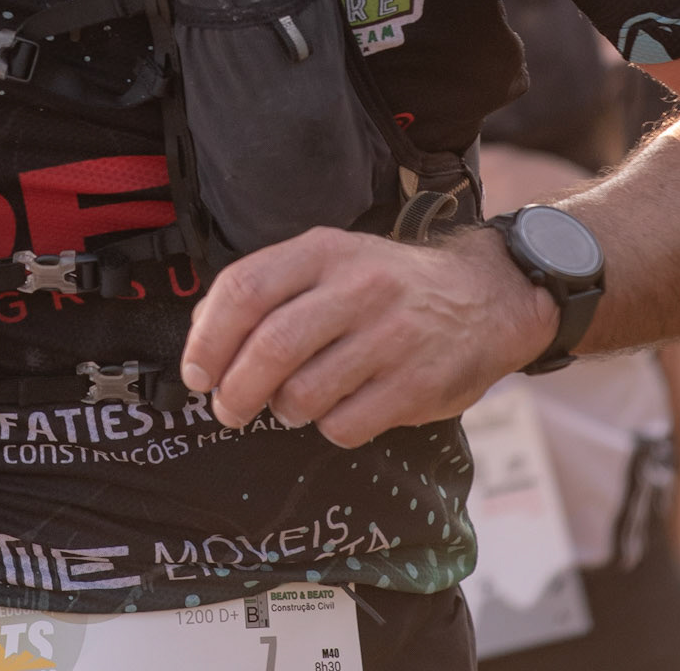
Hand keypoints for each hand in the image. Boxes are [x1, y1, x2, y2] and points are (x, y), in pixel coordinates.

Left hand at [180, 225, 557, 447]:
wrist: (484, 297)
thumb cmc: (387, 285)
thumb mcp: (332, 261)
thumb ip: (273, 287)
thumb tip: (203, 334)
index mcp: (325, 251)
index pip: (245, 289)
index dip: (208, 338)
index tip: (196, 373)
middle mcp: (357, 288)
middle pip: (270, 347)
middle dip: (235, 390)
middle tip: (227, 409)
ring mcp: (390, 336)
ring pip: (303, 394)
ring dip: (284, 410)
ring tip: (292, 403)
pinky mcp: (416, 384)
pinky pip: (344, 425)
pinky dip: (328, 428)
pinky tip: (339, 411)